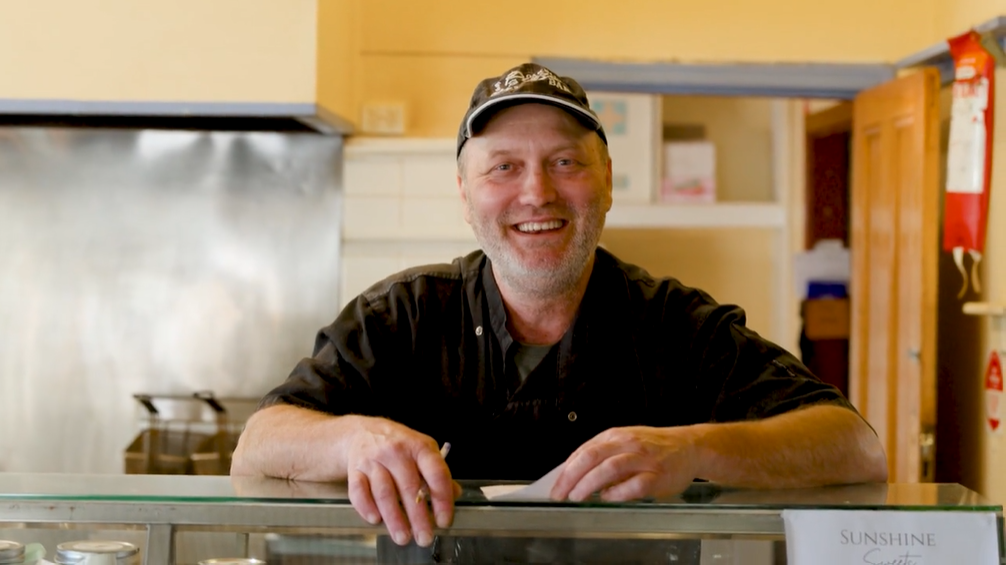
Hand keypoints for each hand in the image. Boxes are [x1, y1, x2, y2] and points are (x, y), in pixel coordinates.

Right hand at [344, 417, 460, 546]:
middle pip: (409, 487)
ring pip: (384, 492)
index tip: (444, 520)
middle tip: (425, 538)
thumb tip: (455, 493)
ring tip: (403, 537)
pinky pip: (358, 491)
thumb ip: (438, 473)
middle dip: (418, 517)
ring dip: (394, 518)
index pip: (435, 473)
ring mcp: (373, 460)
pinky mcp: (355, 470)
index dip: (442, 499)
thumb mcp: (423, 451)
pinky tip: (376, 520)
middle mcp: (396, 452)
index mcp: (419, 447)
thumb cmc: (399, 446)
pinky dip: (366, 507)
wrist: (364, 432)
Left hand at [550, 426, 702, 501]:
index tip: (555, 485)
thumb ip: (602, 454)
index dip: (566, 469)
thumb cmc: (653, 447)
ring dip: (589, 484)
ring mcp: (643, 459)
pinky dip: (618, 493)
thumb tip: (573, 473)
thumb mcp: (624, 441)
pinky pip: (634, 485)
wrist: (689, 446)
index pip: (584, 451)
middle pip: (592, 457)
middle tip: (560, 493)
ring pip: (610, 469)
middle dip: (571, 477)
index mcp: (616, 435)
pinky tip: (607, 498)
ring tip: (576, 497)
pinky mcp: (658, 476)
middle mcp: (628, 444)